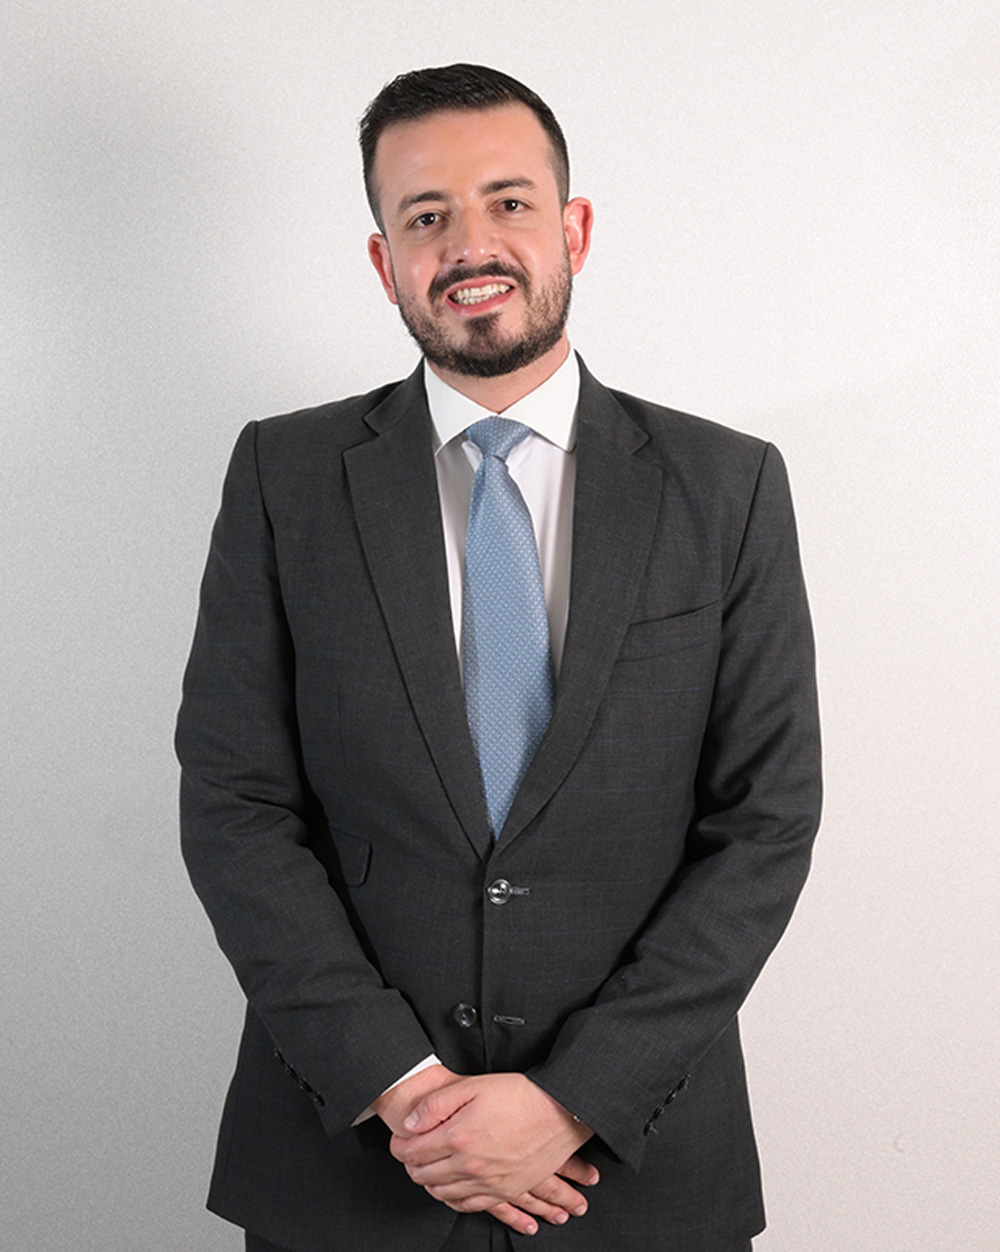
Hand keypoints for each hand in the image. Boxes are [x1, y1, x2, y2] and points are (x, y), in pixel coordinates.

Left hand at [390, 1072, 596, 1225]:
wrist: (561, 1111)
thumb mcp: (473, 1086)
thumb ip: (436, 1104)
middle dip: (411, 1165)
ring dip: (429, 1183)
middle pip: (424, 1176)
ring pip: (443, 1194)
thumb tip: (411, 1123)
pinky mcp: (504, 1191)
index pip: (413, 1152)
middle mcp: (470, 1166)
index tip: (399, 1141)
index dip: (400, 1146)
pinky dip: (452, 1200)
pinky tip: (450, 1190)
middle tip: (409, 1153)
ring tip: (426, 1169)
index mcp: (458, 1138)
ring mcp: (488, 1183)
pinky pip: (469, 1206)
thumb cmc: (520, 1095)